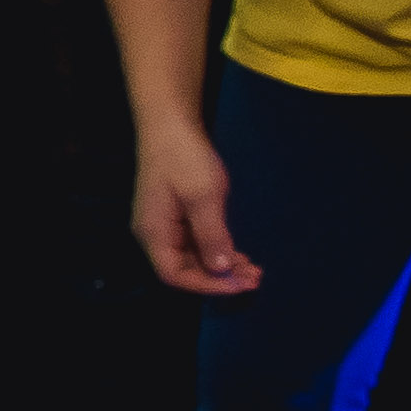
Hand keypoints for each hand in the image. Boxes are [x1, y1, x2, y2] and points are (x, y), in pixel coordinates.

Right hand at [132, 127, 257, 293]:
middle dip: (219, 278)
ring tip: (253, 270)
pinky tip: (238, 255)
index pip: (174, 274)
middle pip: (184, 269)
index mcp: (154, 233)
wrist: (170, 126)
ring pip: (193, 258)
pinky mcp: (177, 216)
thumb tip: (222, 270)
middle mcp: (155, 234)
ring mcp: (165, 226)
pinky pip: (196, 243)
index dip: (206, 285)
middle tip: (255, 278)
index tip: (239, 283)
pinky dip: (217, 251)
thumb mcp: (203, 197)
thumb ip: (212, 236)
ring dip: (222, 266)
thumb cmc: (183, 159)